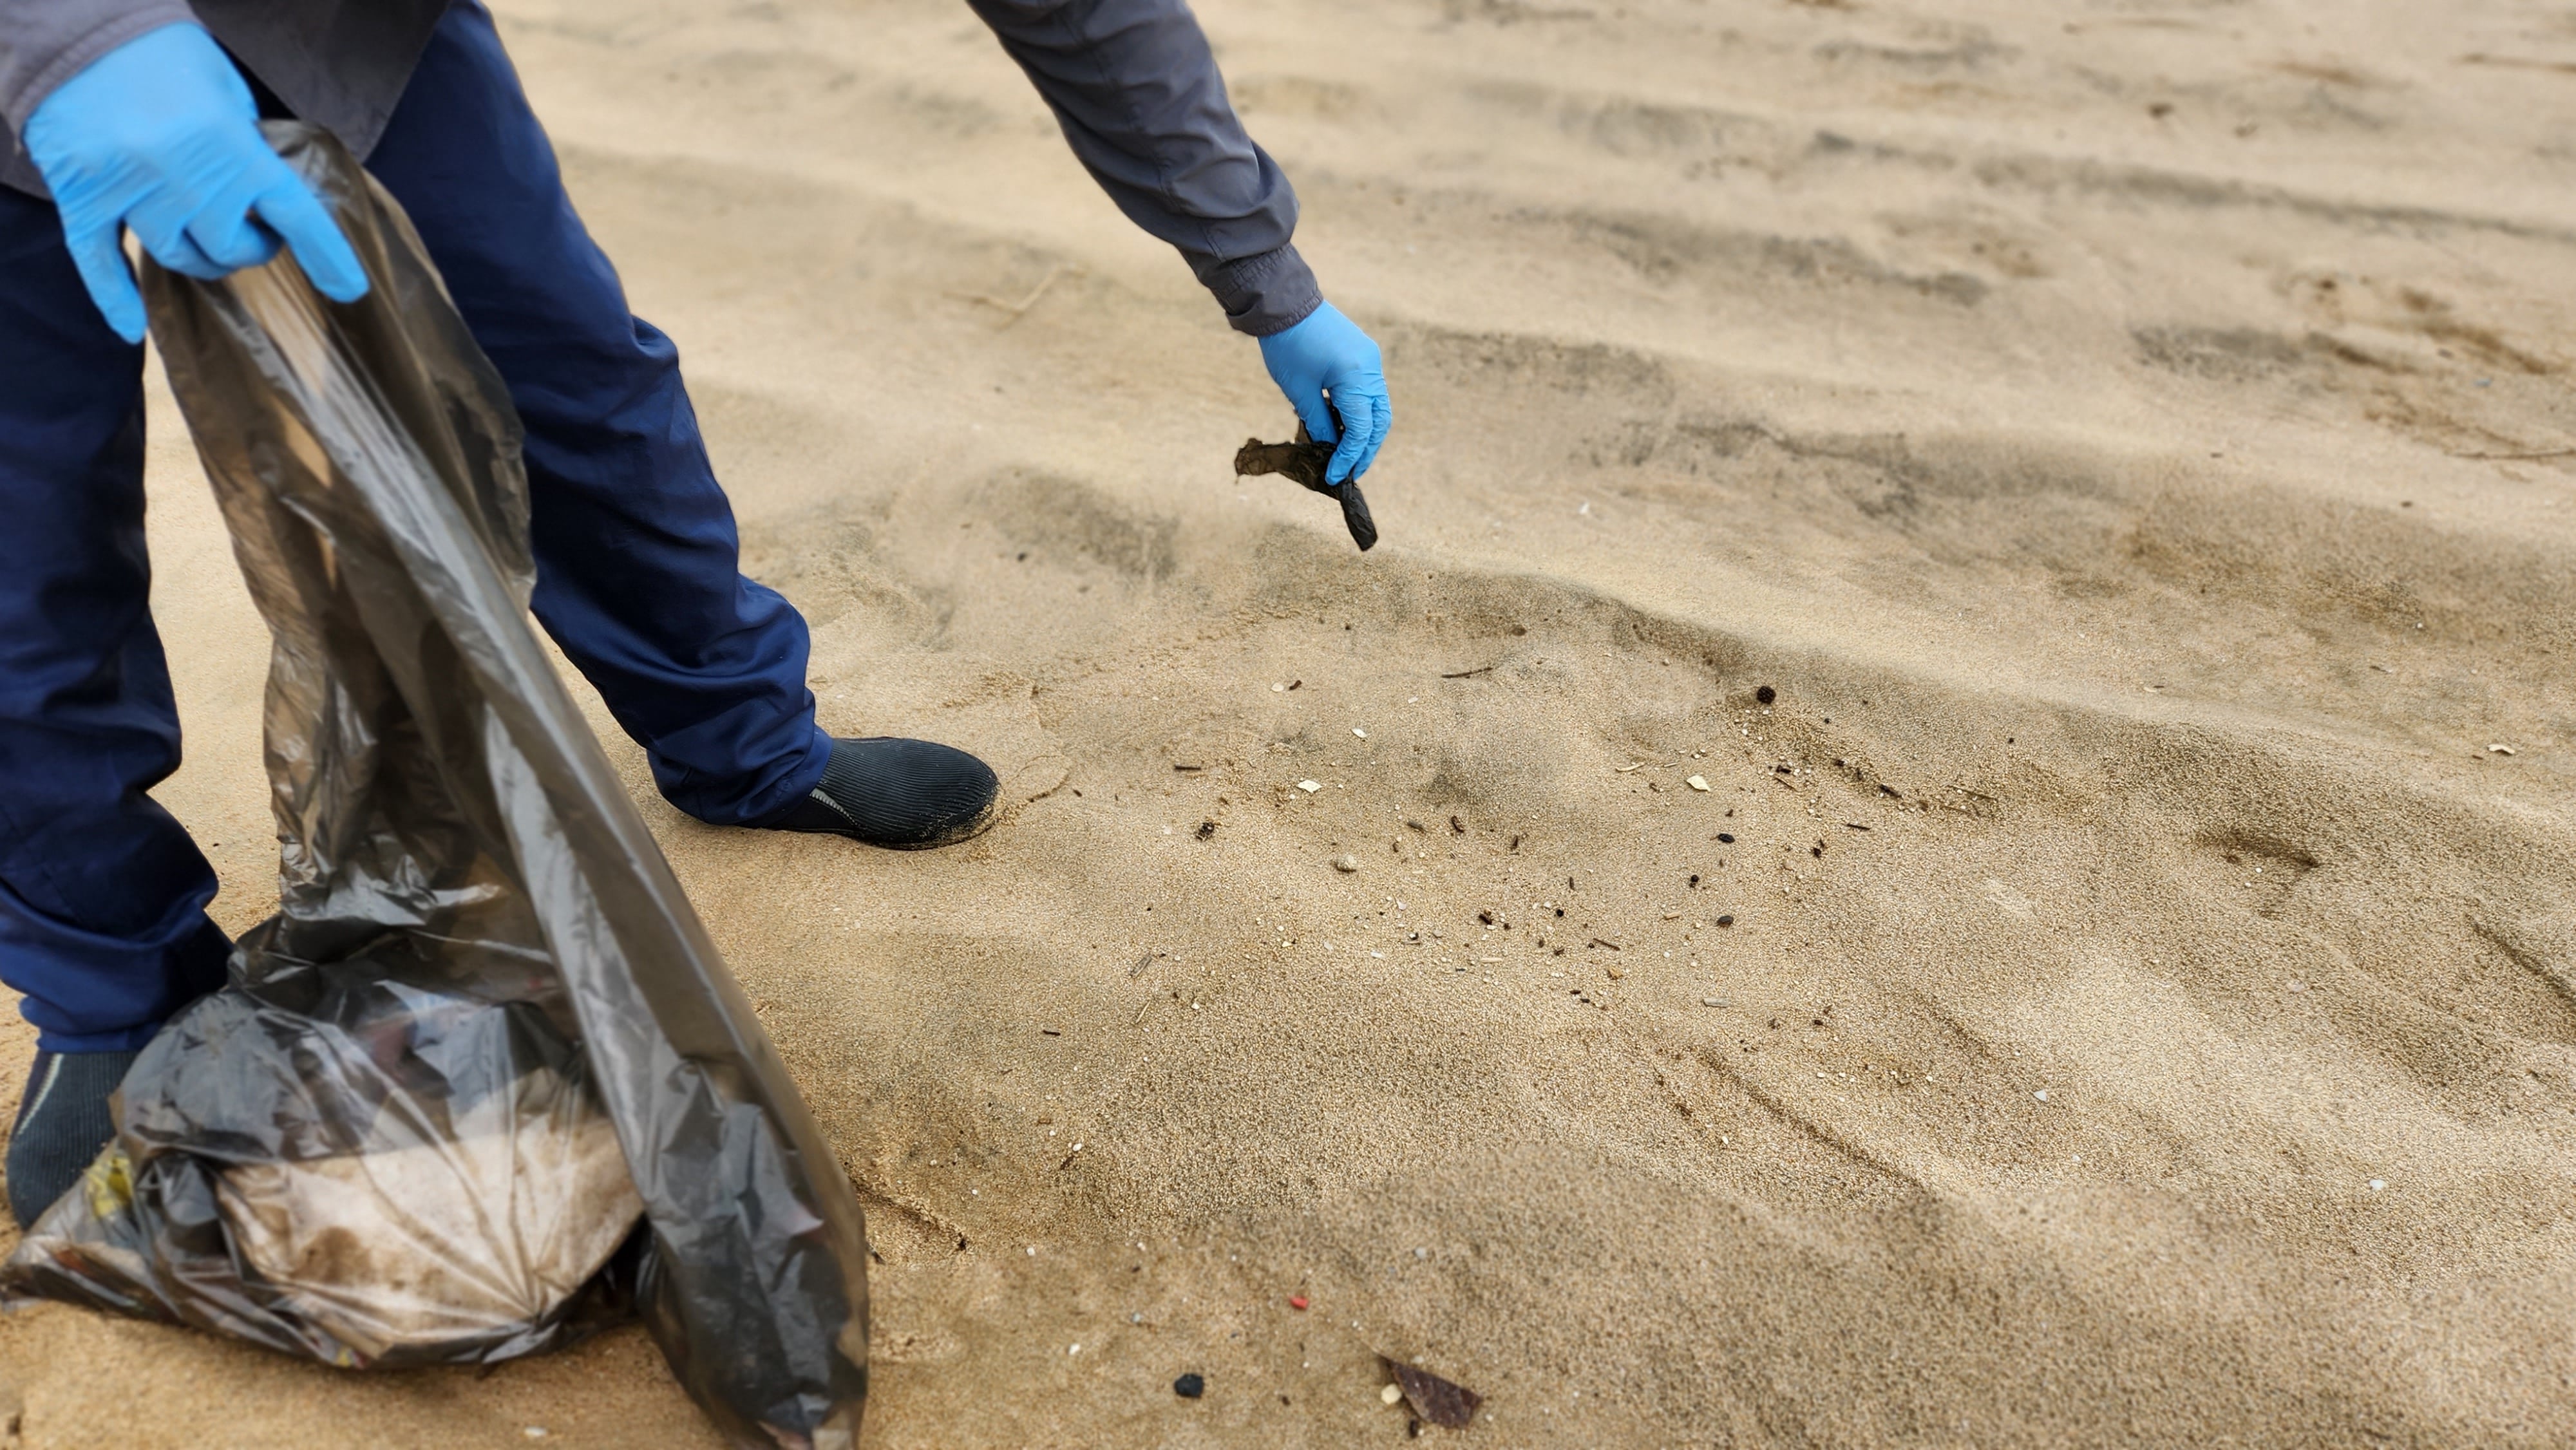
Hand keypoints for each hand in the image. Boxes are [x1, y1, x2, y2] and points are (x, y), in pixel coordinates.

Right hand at [24, 23, 368, 343]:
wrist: (80, 30)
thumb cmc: (165, 56)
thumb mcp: (230, 96)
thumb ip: (248, 150)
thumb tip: (262, 197)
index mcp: (235, 150)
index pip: (297, 218)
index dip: (327, 258)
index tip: (348, 290)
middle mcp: (187, 178)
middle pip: (231, 249)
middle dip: (247, 247)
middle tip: (247, 232)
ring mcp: (132, 190)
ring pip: (176, 256)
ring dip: (196, 257)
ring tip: (202, 239)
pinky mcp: (82, 196)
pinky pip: (100, 263)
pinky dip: (115, 297)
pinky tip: (129, 327)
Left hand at [1259, 301, 1390, 484]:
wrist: (1284, 302)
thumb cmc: (1287, 345)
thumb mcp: (1300, 391)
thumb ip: (1319, 422)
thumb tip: (1330, 447)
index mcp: (1356, 378)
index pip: (1360, 430)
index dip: (1349, 457)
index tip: (1336, 477)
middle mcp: (1371, 368)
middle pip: (1379, 421)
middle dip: (1367, 449)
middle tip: (1351, 471)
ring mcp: (1370, 359)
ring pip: (1378, 407)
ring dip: (1366, 432)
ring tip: (1348, 453)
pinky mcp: (1364, 354)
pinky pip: (1370, 390)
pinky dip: (1361, 412)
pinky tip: (1344, 426)